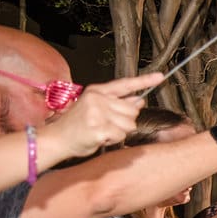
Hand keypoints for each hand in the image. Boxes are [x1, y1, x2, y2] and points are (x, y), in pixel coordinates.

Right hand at [42, 74, 159, 158]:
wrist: (56, 139)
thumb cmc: (76, 126)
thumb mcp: (95, 108)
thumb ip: (116, 103)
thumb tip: (138, 101)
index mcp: (97, 91)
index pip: (125, 84)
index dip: (144, 81)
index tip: (160, 77)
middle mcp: (98, 99)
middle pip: (133, 111)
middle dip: (124, 121)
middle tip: (105, 125)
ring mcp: (97, 113)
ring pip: (129, 124)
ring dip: (119, 132)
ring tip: (101, 131)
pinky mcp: (98, 128)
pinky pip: (120, 135)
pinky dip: (113, 140)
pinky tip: (99, 137)